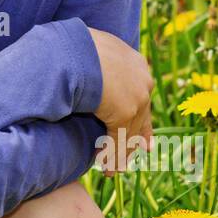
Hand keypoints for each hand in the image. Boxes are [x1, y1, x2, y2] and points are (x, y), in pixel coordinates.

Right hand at [86, 28, 154, 174]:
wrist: (72, 50)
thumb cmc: (71, 48)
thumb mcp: (90, 50)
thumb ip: (97, 61)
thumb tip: (86, 62)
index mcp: (135, 62)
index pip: (142, 92)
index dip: (142, 112)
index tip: (146, 129)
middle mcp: (142, 80)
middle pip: (143, 115)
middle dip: (140, 137)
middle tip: (144, 151)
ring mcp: (137, 97)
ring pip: (131, 132)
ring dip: (120, 154)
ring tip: (113, 169)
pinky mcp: (126, 113)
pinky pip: (119, 141)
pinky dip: (112, 157)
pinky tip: (106, 168)